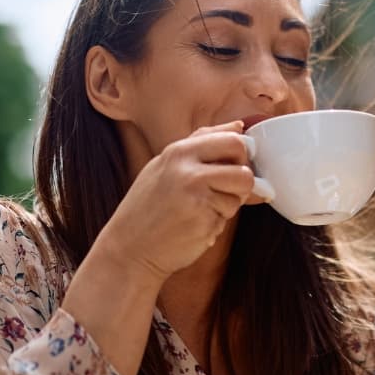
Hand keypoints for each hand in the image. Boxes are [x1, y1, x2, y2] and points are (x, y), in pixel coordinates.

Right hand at [97, 121, 265, 285]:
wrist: (129, 248)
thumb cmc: (149, 207)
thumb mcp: (167, 164)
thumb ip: (202, 143)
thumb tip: (239, 126)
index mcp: (179, 151)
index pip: (233, 141)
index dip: (242, 156)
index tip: (234, 166)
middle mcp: (188, 171)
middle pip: (244, 170)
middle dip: (243, 182)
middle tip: (225, 190)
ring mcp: (196, 197)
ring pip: (240, 196)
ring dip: (228, 206)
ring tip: (202, 209)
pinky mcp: (203, 221)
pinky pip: (228, 217)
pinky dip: (217, 223)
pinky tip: (194, 224)